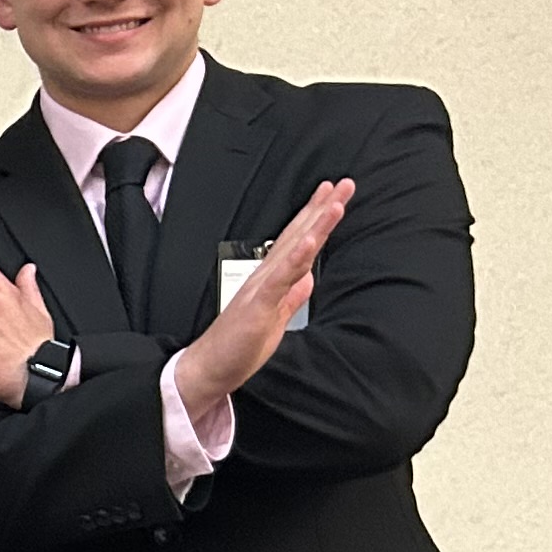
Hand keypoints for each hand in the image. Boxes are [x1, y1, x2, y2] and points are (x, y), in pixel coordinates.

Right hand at [170, 178, 350, 412]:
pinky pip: (280, 278)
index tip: (333, 195)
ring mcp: (261, 288)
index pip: (297, 241)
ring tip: (334, 201)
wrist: (208, 367)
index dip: (315, 217)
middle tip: (344, 184)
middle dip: (321, 209)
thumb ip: (292, 296)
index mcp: (271, 280)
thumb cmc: (237, 346)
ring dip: (314, 224)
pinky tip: (309, 240)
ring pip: (293, 250)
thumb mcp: (275, 318)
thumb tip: (309, 278)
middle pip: (298, 236)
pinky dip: (295, 257)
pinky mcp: (258, 304)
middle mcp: (265, 276)